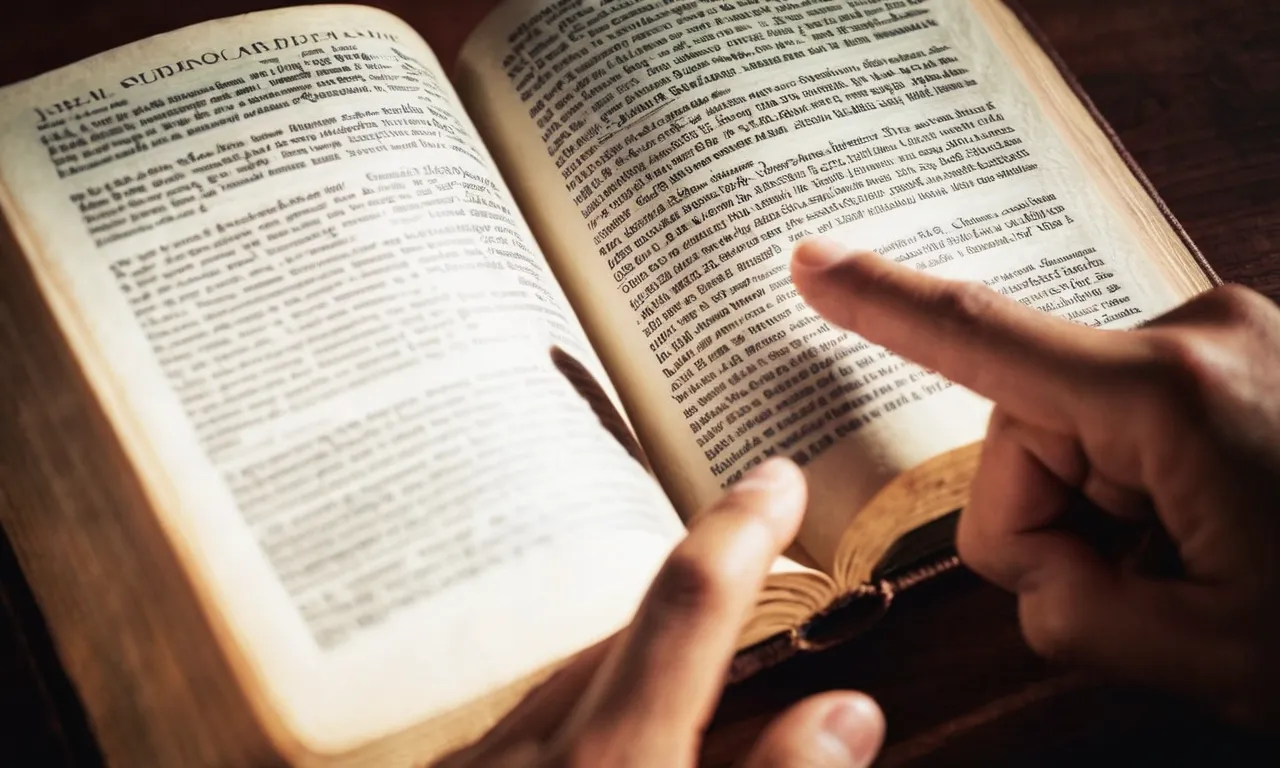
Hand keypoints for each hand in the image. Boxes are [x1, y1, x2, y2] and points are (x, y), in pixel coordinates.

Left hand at [439, 459, 884, 766]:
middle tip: (744, 593)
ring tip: (676, 691)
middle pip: (621, 639)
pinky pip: (515, 727)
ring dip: (625, 672)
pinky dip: (568, 718)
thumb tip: (848, 711)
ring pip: (563, 684)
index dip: (739, 534)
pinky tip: (589, 745)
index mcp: (611, 767)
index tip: (777, 477)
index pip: (687, 608)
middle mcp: (527, 752)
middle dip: (687, 614)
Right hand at [791, 239, 1279, 729]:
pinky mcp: (1242, 360)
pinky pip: (1133, 416)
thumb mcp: (1207, 653)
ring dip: (1103, 508)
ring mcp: (1227, 343)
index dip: (881, 305)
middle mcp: (1197, 338)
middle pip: (1025, 421)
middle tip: (1130, 588)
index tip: (809, 263)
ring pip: (1077, 425)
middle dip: (1047, 515)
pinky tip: (1213, 532)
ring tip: (1197, 565)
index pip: (983, 337)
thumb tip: (1036, 572)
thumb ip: (1073, 611)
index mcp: (1173, 395)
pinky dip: (1142, 484)